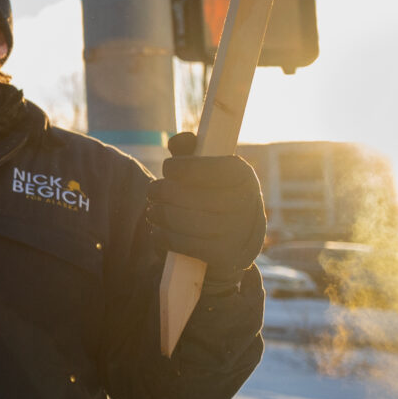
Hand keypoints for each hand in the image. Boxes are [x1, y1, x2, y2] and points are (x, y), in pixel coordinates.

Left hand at [147, 138, 266, 292]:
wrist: (239, 242)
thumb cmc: (215, 195)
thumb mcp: (209, 168)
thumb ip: (192, 149)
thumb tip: (179, 142)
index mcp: (242, 175)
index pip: (198, 167)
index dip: (176, 168)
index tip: (169, 170)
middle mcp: (245, 202)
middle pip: (179, 193)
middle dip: (158, 191)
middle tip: (153, 192)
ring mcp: (236, 232)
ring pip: (176, 219)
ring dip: (156, 214)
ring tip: (153, 212)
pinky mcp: (224, 257)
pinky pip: (178, 244)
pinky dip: (161, 238)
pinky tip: (158, 233)